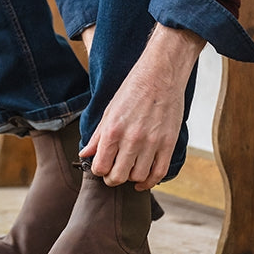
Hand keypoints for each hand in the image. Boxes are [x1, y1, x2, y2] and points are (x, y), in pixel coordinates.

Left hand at [79, 24, 204, 189]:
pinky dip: (151, 181)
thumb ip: (97, 135)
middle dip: (113, 178)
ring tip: (130, 169)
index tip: (102, 166)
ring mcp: (152, 142)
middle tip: (114, 172)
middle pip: (118, 177)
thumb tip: (85, 154)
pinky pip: (159, 173)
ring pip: (138, 177)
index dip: (99, 170)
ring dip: (132, 178)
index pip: (100, 167)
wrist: (161, 73)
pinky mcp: (168, 143)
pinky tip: (144, 178)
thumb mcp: (110, 109)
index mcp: (113, 130)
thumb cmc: (134, 88)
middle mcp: (132, 139)